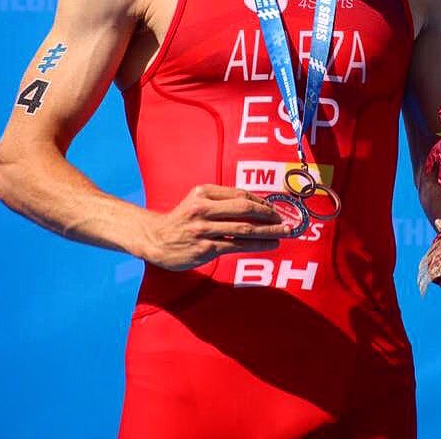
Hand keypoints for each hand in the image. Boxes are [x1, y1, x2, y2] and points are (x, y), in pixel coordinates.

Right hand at [141, 184, 290, 270]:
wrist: (155, 239)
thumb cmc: (182, 219)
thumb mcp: (197, 200)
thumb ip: (221, 200)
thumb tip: (256, 205)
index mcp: (203, 192)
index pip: (240, 194)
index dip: (261, 201)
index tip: (275, 208)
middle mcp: (203, 208)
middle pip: (244, 209)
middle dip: (269, 214)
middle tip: (285, 220)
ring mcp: (203, 229)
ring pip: (244, 228)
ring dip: (268, 231)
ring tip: (284, 233)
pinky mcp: (205, 248)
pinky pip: (236, 245)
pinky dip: (257, 244)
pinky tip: (269, 245)